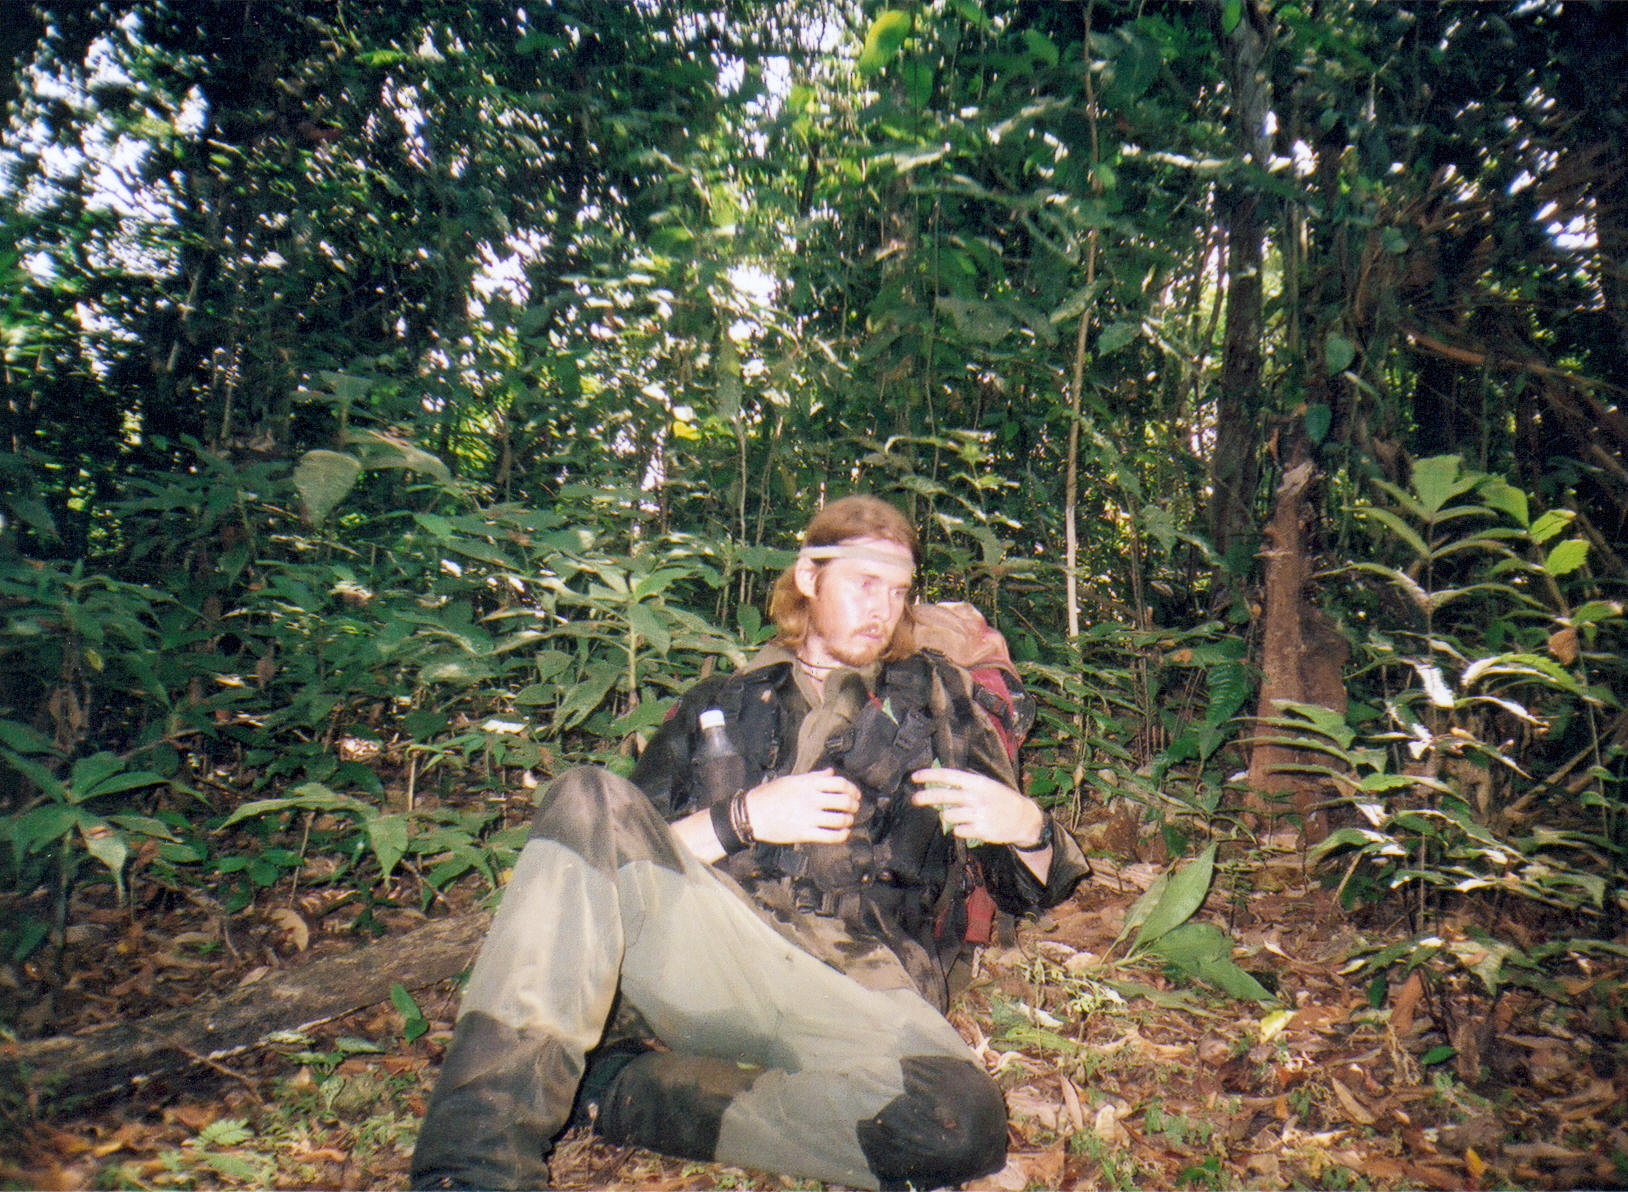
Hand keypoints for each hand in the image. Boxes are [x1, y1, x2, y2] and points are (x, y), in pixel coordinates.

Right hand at [744, 768, 862, 843]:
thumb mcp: (791, 780)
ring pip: (840, 819)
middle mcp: (811, 799)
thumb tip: (831, 772)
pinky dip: (842, 835)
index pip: (840, 783)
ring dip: (849, 820)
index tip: (855, 794)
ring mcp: (808, 816)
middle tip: (854, 808)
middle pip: (844, 801)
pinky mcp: (804, 833)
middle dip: (854, 805)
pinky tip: (843, 833)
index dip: (852, 789)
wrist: (751, 814)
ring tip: (848, 820)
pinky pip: (830, 836)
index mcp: (808, 783)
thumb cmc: (769, 795)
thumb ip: (813, 777)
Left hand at [910, 766, 1045, 846]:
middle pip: (943, 796)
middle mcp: (976, 797)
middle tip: (914, 799)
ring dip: (949, 816)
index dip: (930, 775)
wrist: (1024, 819)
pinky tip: (971, 825)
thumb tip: (940, 783)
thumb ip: (966, 785)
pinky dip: (960, 829)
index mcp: (977, 783)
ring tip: (961, 815)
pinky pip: (958, 831)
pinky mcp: (981, 831)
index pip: (948, 776)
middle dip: (925, 797)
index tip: (914, 777)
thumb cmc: (1001, 799)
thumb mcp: (986, 785)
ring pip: (948, 816)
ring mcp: (978, 815)